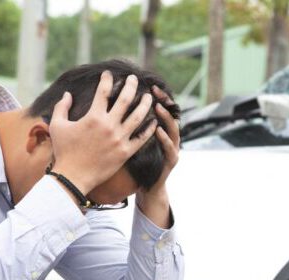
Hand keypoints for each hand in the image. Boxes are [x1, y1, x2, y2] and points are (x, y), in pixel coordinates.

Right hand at [49, 71, 156, 194]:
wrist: (74, 176)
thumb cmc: (64, 151)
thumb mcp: (58, 126)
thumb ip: (61, 107)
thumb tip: (67, 94)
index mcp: (93, 117)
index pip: (103, 92)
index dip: (107, 80)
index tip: (109, 74)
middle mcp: (109, 126)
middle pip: (125, 100)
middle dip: (131, 86)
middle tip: (135, 79)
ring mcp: (119, 139)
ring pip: (137, 117)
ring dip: (145, 105)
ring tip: (149, 97)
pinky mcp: (126, 153)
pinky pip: (141, 139)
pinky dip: (149, 129)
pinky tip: (154, 122)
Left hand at [136, 85, 179, 227]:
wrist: (150, 185)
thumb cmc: (140, 163)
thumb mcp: (137, 141)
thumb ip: (132, 124)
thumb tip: (115, 105)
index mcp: (158, 130)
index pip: (158, 108)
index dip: (154, 96)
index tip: (145, 83)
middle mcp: (168, 136)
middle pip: (168, 114)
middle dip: (163, 101)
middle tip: (153, 90)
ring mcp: (171, 148)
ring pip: (172, 129)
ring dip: (165, 117)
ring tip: (157, 106)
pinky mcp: (171, 160)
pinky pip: (169, 149)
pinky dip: (165, 139)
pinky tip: (158, 130)